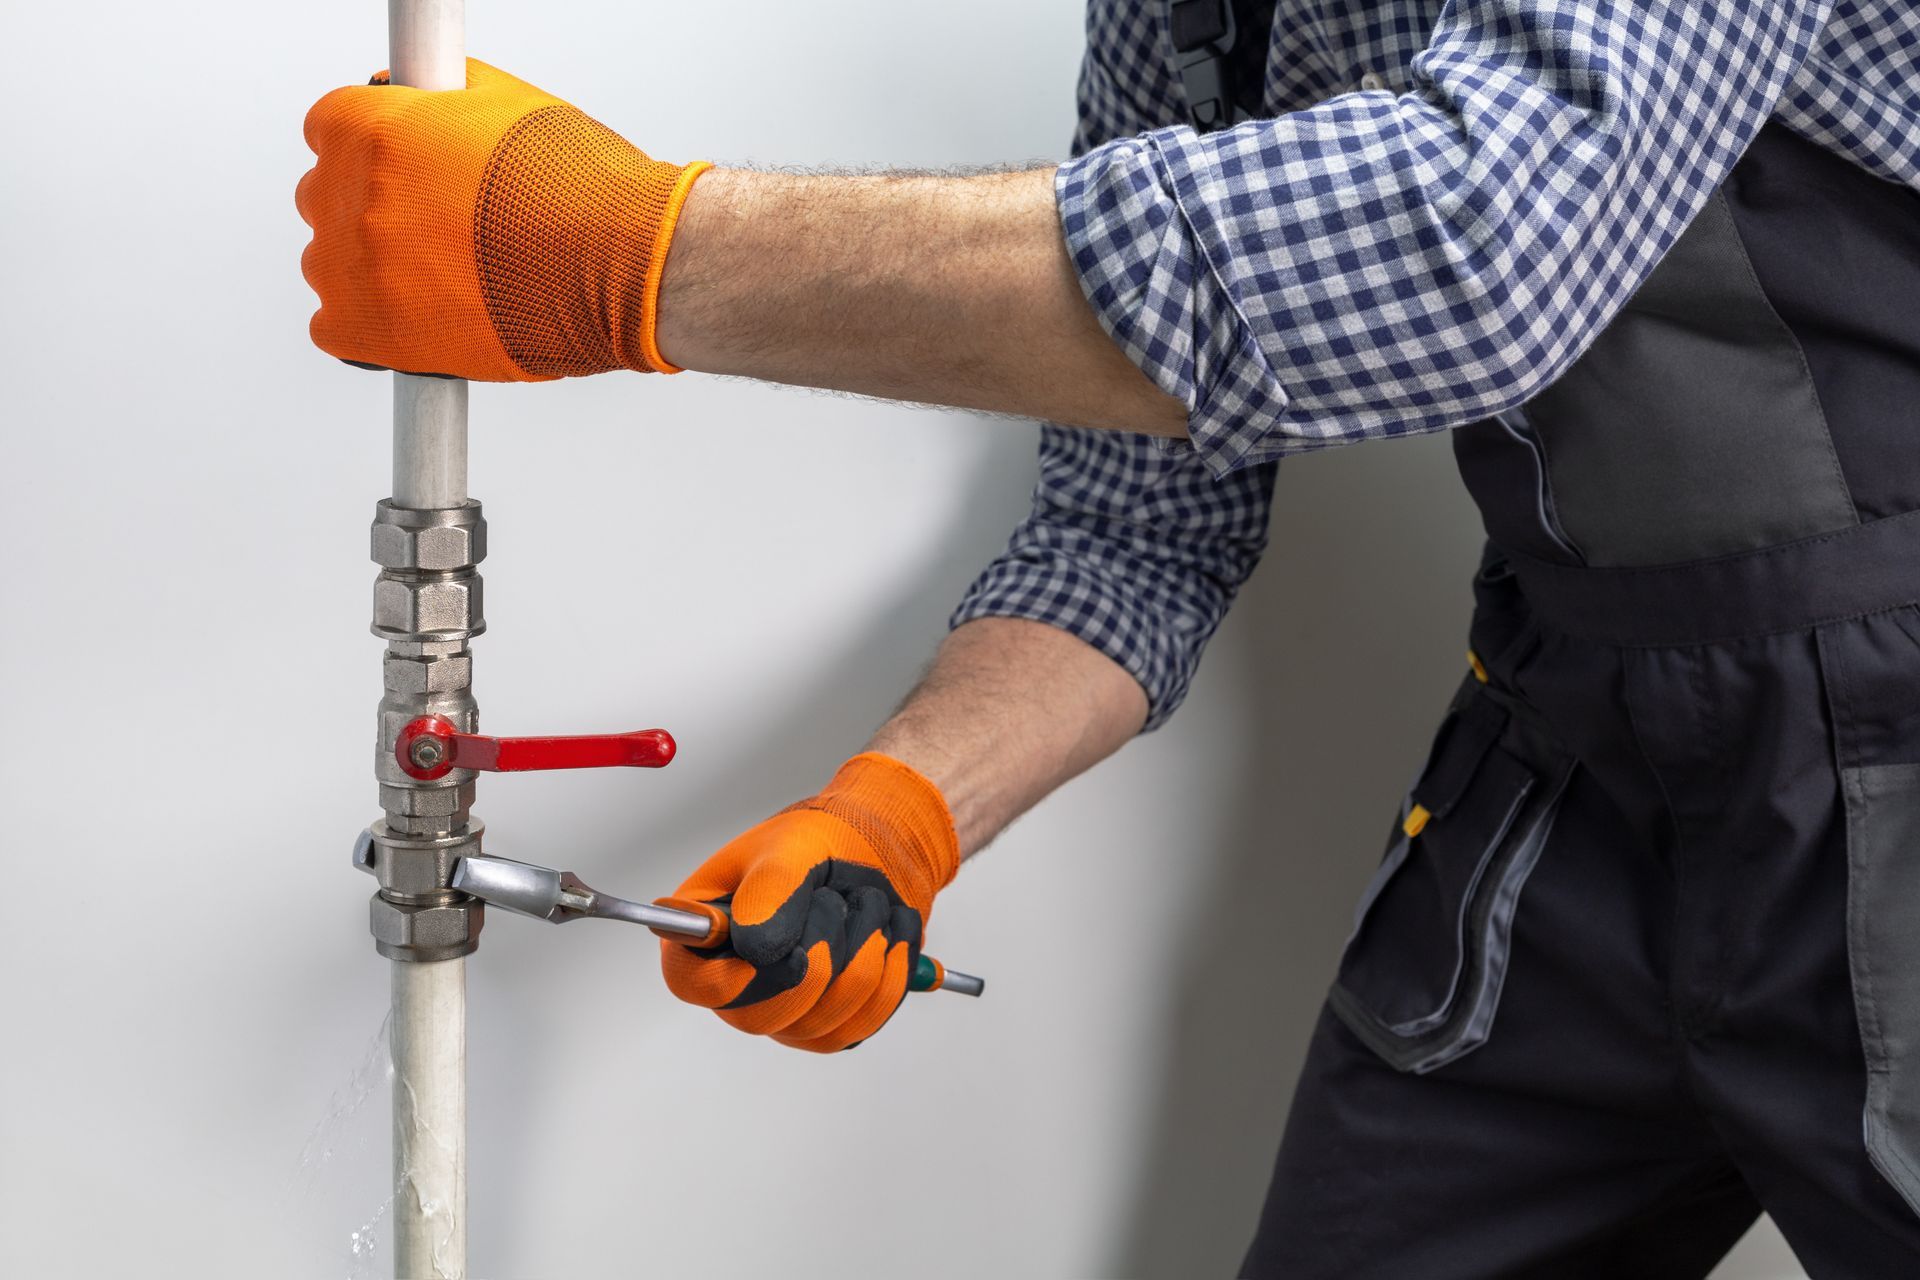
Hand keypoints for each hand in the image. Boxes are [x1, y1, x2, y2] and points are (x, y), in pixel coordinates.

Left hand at [296, 58, 710, 380]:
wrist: (622, 267)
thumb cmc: (582, 190)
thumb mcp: (509, 104)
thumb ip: (446, 96)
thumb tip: (423, 94)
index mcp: (374, 128)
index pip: (330, 128)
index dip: (373, 149)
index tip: (404, 170)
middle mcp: (350, 194)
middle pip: (329, 197)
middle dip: (376, 209)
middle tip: (437, 229)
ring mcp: (352, 267)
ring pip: (330, 264)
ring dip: (374, 269)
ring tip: (447, 279)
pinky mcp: (367, 333)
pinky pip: (335, 330)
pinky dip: (372, 330)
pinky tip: (425, 319)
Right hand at [659, 754, 959, 1051]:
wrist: (875, 856)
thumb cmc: (819, 844)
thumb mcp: (792, 846)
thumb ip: (769, 889)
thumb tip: (754, 947)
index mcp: (705, 933)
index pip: (690, 982)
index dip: (731, 979)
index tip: (787, 951)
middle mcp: (736, 984)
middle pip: (760, 1015)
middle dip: (819, 950)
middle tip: (836, 899)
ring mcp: (784, 1013)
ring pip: (820, 1020)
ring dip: (863, 950)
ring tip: (867, 904)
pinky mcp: (830, 1027)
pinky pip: (862, 1023)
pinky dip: (889, 972)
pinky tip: (888, 935)